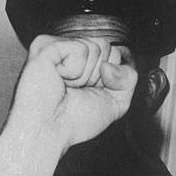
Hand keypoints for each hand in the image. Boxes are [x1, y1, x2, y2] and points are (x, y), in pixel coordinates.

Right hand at [7, 34, 137, 149]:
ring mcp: (58, 45)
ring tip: (66, 86)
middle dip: (99, 76)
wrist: (50, 130)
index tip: (91, 92)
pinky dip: (74, 69)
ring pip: (96, 46)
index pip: (116, 53)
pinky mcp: (46, 45)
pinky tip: (59, 78)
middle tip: (77, 90)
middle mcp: (72, 51)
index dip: (111, 78)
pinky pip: (79, 48)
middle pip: (108, 47)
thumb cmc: (76, 120)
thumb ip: (129, 78)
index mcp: (87, 61)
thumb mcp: (117, 102)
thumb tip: (110, 64)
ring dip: (85, 75)